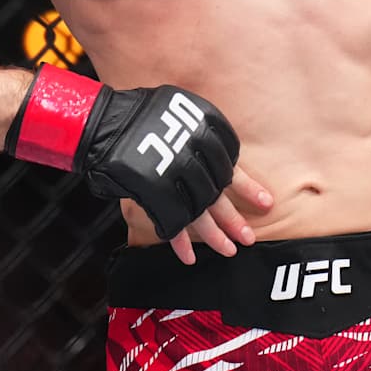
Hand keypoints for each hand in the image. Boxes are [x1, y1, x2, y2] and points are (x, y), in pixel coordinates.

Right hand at [4, 67, 242, 243]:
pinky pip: (171, 221)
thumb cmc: (144, 115)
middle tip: (249, 238)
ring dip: (214, 234)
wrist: (103, 122)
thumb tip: (228, 163)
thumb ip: (202, 137)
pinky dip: (179, 241)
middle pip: (219, 194)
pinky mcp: (153, 192)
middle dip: (234, 218)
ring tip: (229, 252)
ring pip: (200, 212)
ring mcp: (172, 176)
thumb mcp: (181, 112)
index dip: (250, 188)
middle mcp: (191, 156)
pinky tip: (189, 257)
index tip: (267, 204)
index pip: (232, 167)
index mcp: (203, 134)